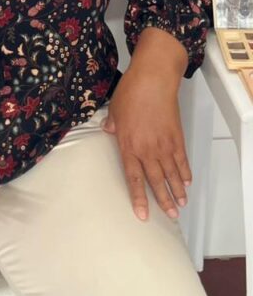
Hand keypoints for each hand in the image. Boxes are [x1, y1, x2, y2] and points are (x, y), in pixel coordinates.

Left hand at [104, 67, 190, 221]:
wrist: (153, 79)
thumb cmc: (131, 92)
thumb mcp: (114, 109)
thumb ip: (111, 124)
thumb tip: (107, 130)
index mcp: (128, 145)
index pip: (133, 178)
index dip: (138, 198)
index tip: (142, 215)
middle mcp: (147, 150)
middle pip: (156, 181)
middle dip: (163, 201)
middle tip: (170, 216)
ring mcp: (164, 144)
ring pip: (172, 174)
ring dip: (177, 191)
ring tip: (181, 205)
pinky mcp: (176, 136)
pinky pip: (182, 159)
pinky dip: (185, 171)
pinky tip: (187, 181)